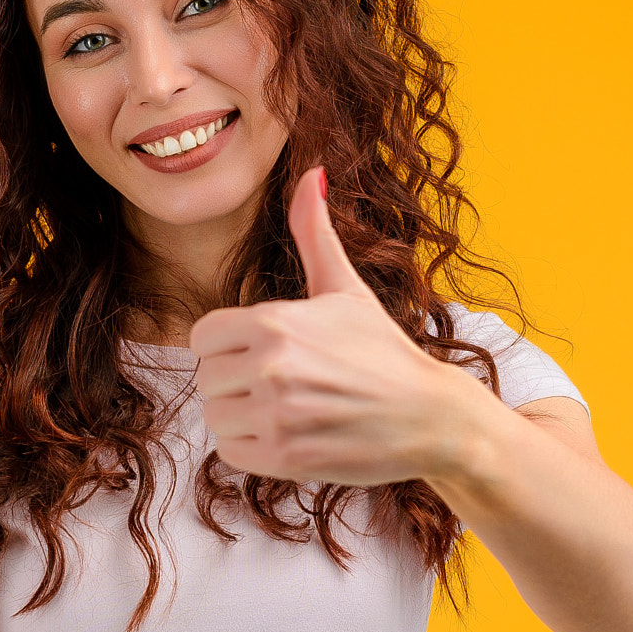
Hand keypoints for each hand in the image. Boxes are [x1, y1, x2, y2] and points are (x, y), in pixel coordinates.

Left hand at [188, 166, 490, 486]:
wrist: (429, 416)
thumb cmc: (381, 350)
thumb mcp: (344, 288)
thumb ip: (315, 232)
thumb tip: (313, 174)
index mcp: (274, 322)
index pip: (203, 338)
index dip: (230, 348)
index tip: (267, 355)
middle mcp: (272, 366)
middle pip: (206, 379)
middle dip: (239, 384)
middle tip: (290, 387)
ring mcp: (277, 414)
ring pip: (216, 417)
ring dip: (245, 419)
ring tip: (292, 412)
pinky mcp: (284, 457)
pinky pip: (231, 451)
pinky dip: (254, 449)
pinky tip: (293, 436)